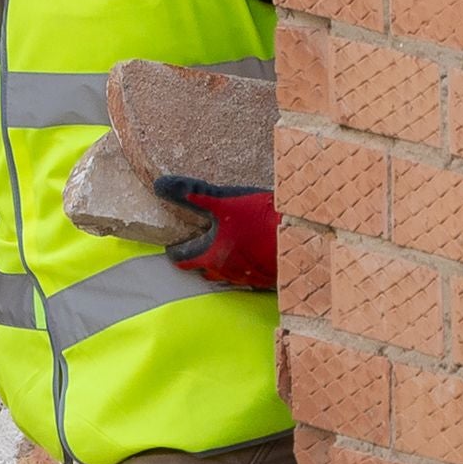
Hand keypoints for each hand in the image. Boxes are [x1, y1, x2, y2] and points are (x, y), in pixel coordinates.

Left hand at [157, 179, 277, 293]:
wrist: (301, 236)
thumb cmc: (262, 220)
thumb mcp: (224, 203)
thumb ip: (193, 196)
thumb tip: (161, 186)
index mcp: (212, 256)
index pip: (183, 260)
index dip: (175, 251)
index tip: (174, 245)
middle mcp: (227, 271)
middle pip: (203, 270)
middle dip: (198, 259)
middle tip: (198, 244)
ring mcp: (247, 278)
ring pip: (226, 274)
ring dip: (221, 263)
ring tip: (223, 248)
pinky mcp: (266, 278)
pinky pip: (247, 276)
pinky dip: (242, 266)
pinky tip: (249, 253)